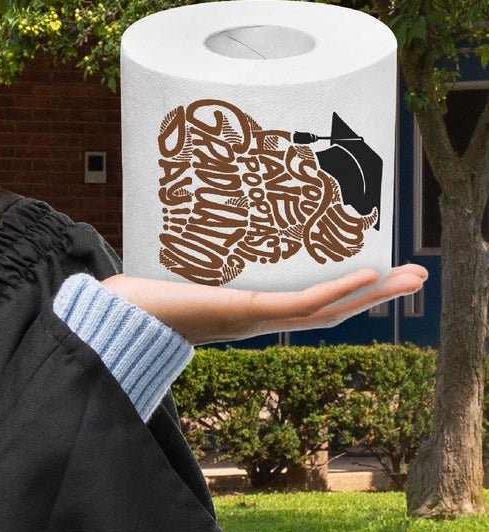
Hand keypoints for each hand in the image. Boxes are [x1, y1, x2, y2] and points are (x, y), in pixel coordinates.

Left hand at [99, 262, 429, 344]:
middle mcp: (256, 320)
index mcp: (245, 310)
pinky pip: (301, 306)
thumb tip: (183, 211)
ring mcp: (254, 320)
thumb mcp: (172, 266)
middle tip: (416, 277)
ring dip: (373, 294)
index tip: (372, 274)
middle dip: (375, 294)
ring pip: (327, 310)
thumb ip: (184, 247)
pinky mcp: (245, 314)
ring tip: (413, 278)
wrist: (113, 319)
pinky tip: (368, 279)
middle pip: (329, 308)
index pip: (306, 303)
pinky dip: (337, 293)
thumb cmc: (133, 295)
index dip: (342, 291)